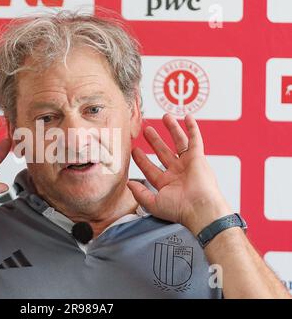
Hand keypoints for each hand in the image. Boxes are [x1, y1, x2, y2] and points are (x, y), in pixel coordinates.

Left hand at [127, 114, 231, 235]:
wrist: (199, 208)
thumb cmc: (180, 210)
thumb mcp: (153, 204)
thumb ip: (139, 194)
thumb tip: (129, 184)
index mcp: (167, 184)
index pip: (150, 168)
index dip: (141, 159)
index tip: (134, 150)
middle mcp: (178, 173)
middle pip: (164, 152)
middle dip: (155, 141)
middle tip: (147, 130)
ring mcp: (188, 165)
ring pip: (179, 143)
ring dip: (172, 130)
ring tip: (165, 117)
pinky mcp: (198, 158)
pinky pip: (195, 140)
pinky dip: (192, 128)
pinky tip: (188, 118)